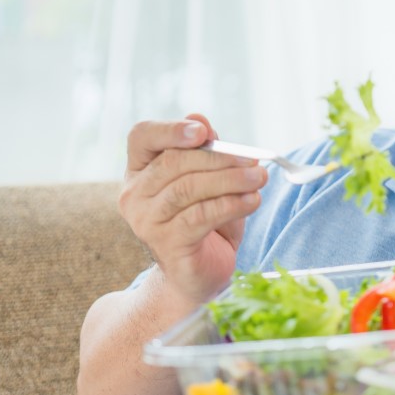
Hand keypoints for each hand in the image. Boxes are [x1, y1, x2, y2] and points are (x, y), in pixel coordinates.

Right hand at [118, 116, 267, 303]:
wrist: (198, 275)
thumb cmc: (205, 223)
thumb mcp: (209, 181)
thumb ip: (205, 152)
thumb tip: (200, 119)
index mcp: (140, 169)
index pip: (142, 136)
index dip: (171, 129)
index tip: (204, 133)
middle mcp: (134, 193)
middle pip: (174, 161)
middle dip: (219, 158)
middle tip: (254, 160)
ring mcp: (146, 220)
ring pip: (188, 188)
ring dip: (230, 180)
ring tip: (259, 179)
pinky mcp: (166, 243)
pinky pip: (200, 216)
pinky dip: (231, 205)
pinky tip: (252, 201)